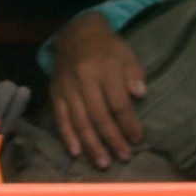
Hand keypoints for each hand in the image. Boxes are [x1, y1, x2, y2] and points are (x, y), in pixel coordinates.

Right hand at [45, 12, 145, 169]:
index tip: (137, 139)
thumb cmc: (106, 46)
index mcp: (103, 68)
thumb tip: (140, 95)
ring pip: (79, 120)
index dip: (128, 123)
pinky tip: (76, 152)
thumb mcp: (126, 53)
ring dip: (92, 144)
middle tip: (124, 157)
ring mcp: (66, 87)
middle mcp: (83, 79)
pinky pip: (60, 117)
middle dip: (112, 139)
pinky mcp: (54, 92)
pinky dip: (67, 136)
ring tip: (103, 163)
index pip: (118, 103)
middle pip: (99, 115)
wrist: (75, 33)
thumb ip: (134, 73)